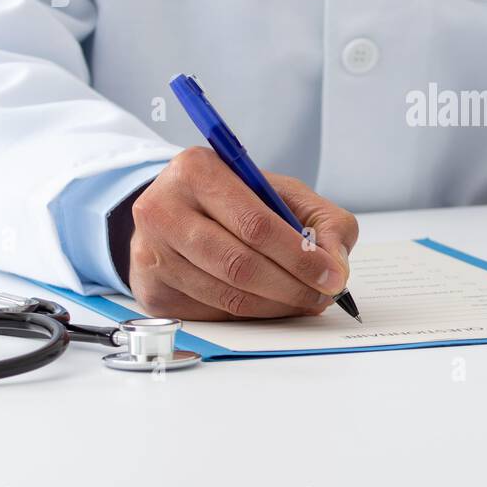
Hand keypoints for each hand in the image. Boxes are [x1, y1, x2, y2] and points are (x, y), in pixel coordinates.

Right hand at [128, 147, 357, 319]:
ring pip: (226, 296)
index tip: (332, 276)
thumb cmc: (235, 200)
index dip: (299, 257)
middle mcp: (162, 209)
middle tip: (322, 296)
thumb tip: (335, 264)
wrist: (178, 212)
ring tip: (303, 301)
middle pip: (239, 264)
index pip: (255, 224)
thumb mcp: (282, 193)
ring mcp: (151, 254)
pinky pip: (213, 314)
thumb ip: (323, 221)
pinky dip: (251, 316)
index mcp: (196, 170)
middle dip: (292, 287)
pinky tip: (270, 304)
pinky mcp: (152, 292)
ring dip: (276, 306)